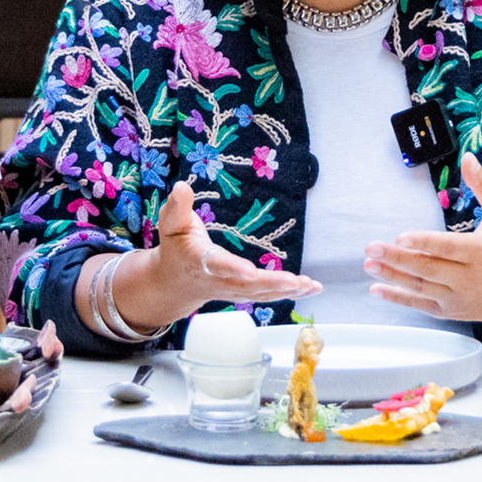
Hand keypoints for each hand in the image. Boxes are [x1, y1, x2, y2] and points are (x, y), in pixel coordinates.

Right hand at [127, 181, 321, 317]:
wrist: (173, 284)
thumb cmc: (176, 248)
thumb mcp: (170, 223)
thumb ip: (177, 206)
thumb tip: (181, 185)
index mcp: (199, 260)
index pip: (216, 264)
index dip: (233, 267)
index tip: (249, 270)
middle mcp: (218, 280)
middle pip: (246, 285)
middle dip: (271, 284)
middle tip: (294, 281)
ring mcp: (232, 290)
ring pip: (260, 294)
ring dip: (287, 290)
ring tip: (310, 285)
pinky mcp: (244, 293)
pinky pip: (268, 296)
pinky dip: (291, 293)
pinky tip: (311, 289)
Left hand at [364, 152, 481, 321]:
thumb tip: (468, 157)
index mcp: (479, 252)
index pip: (447, 247)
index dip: (424, 242)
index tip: (401, 237)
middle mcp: (467, 277)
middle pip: (427, 267)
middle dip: (397, 258)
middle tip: (371, 248)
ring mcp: (457, 296)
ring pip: (420, 287)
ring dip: (392, 276)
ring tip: (369, 264)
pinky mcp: (449, 310)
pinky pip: (420, 305)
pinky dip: (398, 298)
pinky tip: (376, 289)